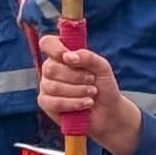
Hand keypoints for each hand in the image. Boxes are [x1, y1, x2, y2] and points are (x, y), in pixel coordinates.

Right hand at [34, 40, 140, 154]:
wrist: (108, 111)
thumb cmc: (103, 86)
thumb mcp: (102, 68)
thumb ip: (88, 57)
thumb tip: (68, 56)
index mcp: (62, 55)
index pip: (47, 43)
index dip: (55, 48)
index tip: (69, 57)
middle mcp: (51, 69)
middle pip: (51, 68)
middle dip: (76, 76)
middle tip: (92, 80)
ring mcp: (46, 86)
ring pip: (53, 86)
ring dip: (78, 91)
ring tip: (92, 93)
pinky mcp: (46, 103)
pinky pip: (53, 102)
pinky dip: (73, 103)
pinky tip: (86, 104)